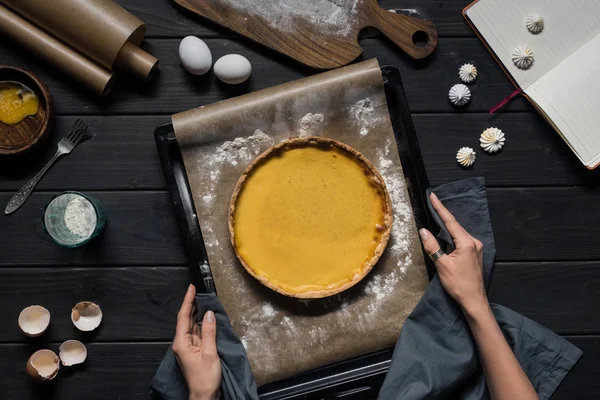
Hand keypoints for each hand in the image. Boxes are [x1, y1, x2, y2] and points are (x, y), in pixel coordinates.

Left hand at [172, 284, 221, 399]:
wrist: (204, 396)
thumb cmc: (205, 379)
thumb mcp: (210, 353)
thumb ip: (209, 333)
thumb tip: (209, 314)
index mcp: (181, 343)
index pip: (183, 317)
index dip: (187, 301)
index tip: (191, 288)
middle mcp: (182, 343)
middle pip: (186, 320)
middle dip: (192, 305)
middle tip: (199, 291)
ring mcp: (188, 347)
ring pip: (193, 326)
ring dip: (198, 314)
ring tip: (204, 300)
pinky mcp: (195, 351)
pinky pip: (198, 334)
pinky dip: (203, 324)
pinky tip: (207, 318)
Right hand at [419, 192, 486, 314]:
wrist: (474, 300)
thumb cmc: (458, 284)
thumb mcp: (442, 265)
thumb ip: (433, 246)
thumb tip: (424, 231)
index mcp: (466, 243)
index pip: (450, 222)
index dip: (440, 208)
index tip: (433, 196)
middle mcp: (474, 242)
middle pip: (455, 225)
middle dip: (443, 215)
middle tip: (433, 202)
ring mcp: (476, 248)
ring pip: (458, 233)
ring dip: (447, 225)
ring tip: (437, 215)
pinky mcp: (475, 253)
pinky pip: (461, 239)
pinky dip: (452, 235)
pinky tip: (446, 233)